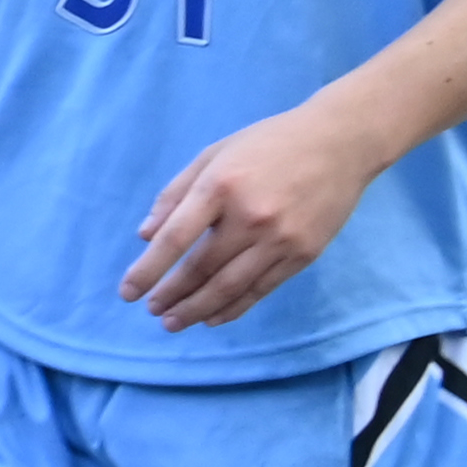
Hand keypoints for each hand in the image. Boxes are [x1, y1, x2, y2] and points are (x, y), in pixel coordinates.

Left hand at [122, 108, 376, 329]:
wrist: (339, 143)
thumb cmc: (267, 144)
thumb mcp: (213, 154)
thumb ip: (175, 194)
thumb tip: (145, 235)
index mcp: (220, 186)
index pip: (174, 239)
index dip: (148, 270)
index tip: (128, 292)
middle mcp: (250, 217)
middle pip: (201, 269)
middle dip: (171, 295)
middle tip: (151, 311)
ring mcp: (280, 239)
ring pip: (230, 287)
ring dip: (197, 310)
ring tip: (173, 322)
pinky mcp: (304, 254)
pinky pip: (262, 289)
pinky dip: (234, 307)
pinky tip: (213, 317)